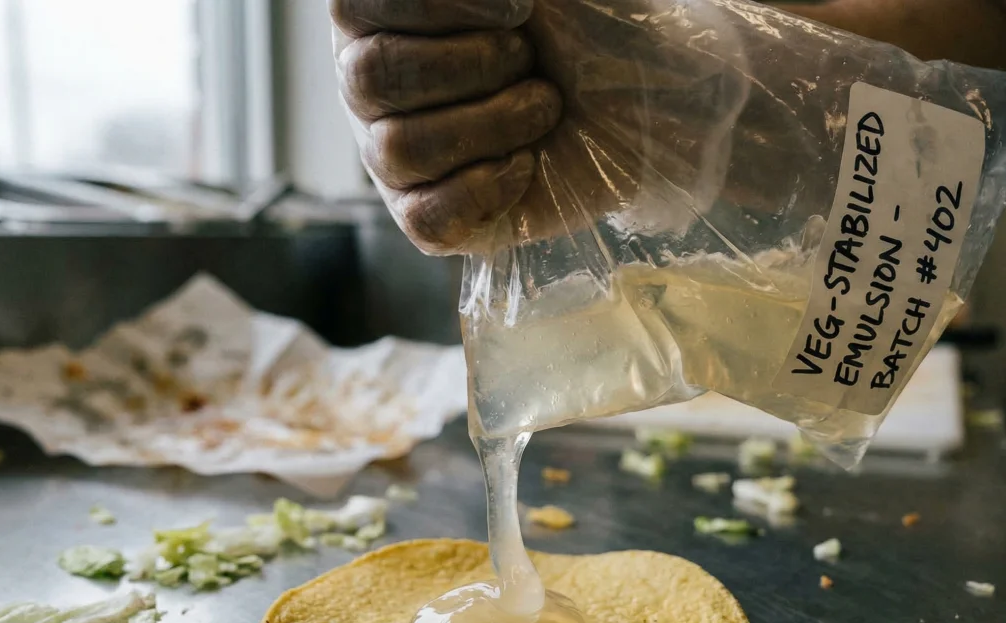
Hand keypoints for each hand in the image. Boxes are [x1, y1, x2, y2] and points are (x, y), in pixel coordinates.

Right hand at [332, 0, 746, 255]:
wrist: (647, 100)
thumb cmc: (588, 25)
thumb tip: (485, 0)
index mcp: (380, 14)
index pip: (358, 5)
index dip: (439, 7)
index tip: (520, 9)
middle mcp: (371, 84)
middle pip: (372, 77)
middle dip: (474, 65)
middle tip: (531, 61)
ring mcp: (391, 154)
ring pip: (398, 149)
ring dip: (491, 123)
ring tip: (544, 108)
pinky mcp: (427, 218)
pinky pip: (424, 218)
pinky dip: (487, 188)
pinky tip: (527, 163)